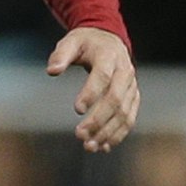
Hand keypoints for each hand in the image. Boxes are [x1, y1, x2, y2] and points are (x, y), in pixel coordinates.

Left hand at [47, 27, 138, 152]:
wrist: (109, 39)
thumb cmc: (86, 42)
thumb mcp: (71, 41)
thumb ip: (60, 55)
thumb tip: (52, 71)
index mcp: (109, 56)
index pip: (103, 76)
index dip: (92, 93)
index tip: (77, 109)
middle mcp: (125, 72)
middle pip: (115, 99)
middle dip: (99, 119)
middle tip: (80, 135)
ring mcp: (131, 86)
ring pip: (125, 112)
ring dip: (108, 132)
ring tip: (89, 146)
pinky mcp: (133, 97)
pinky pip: (130, 118)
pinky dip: (118, 133)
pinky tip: (104, 146)